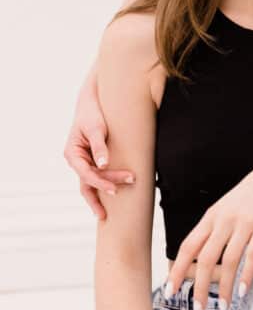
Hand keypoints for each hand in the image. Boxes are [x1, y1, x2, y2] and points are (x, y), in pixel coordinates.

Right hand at [64, 77, 134, 218]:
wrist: (92, 101)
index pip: (86, 174)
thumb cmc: (92, 113)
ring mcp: (83, 161)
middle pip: (88, 182)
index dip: (101, 183)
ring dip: (103, 191)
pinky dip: (104, 184)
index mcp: (72, 154)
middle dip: (103, 190)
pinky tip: (112, 195)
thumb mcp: (96, 128)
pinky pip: (97, 176)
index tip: (115, 189)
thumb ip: (99, 146)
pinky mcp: (92, 159)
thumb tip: (103, 165)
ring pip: (91, 182)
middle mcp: (76, 160)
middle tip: (123, 191)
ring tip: (111, 208)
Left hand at [165, 153, 252, 309]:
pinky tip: (244, 291)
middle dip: (200, 288)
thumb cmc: (252, 195)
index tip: (170, 292)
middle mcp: (226, 219)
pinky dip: (247, 275)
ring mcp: (246, 221)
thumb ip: (213, 228)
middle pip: (207, 258)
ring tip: (224, 307)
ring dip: (225, 287)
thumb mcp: (227, 207)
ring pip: (230, 260)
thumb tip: (196, 257)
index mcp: (212, 216)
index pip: (188, 247)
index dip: (177, 271)